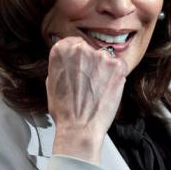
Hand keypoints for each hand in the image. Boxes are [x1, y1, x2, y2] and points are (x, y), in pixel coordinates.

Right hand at [46, 36, 127, 163]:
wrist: (79, 127)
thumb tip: (68, 60)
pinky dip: (116, 76)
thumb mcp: (51, 81)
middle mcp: (81, 48)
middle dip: (91, 63)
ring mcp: (101, 56)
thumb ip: (61, 65)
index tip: (80, 65)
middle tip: (88, 81)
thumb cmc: (64, 109)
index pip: (74, 42)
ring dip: (103, 70)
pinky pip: (119, 66)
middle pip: (90, 49)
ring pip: (105, 58)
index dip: (78, 57)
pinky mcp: (117, 66)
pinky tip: (107, 89)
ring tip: (97, 89)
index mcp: (61, 49)